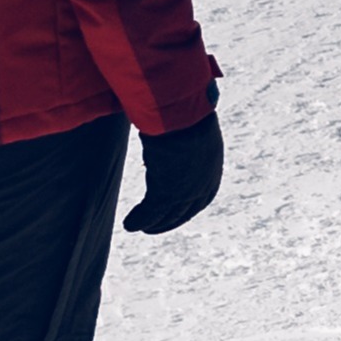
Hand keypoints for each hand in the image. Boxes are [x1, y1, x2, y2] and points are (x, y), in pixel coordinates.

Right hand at [126, 114, 222, 234]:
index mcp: (212, 168)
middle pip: (185, 211)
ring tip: (139, 227)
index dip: (187, 208)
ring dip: (152, 223)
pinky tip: (128, 224)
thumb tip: (172, 129)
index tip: (174, 212)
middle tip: (153, 226)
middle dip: (169, 220)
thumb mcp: (189, 129)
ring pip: (167, 215)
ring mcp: (186, 191)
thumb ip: (183, 139)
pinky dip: (139, 220)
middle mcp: (203, 184)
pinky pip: (150, 213)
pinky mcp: (167, 193)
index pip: (202, 197)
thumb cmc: (185, 113)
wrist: (183, 115)